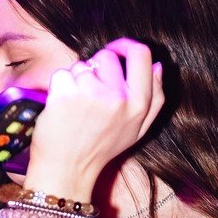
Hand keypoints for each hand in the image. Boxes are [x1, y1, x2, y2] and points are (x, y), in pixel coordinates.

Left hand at [22, 38, 163, 198]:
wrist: (68, 170)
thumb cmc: (101, 149)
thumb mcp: (138, 130)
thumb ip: (155, 99)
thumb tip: (158, 66)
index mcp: (139, 104)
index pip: (142, 55)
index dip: (127, 46)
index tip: (116, 50)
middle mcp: (118, 98)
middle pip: (108, 56)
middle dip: (97, 67)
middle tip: (90, 89)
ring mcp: (91, 95)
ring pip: (82, 65)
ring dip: (77, 80)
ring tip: (76, 105)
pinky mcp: (66, 95)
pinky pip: (62, 74)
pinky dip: (59, 87)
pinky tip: (62, 107)